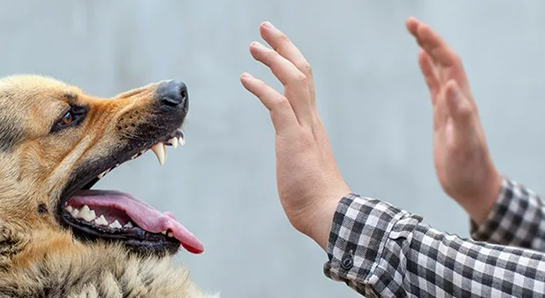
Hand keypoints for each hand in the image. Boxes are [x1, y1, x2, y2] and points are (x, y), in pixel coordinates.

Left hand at [240, 22, 349, 249]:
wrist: (330, 215)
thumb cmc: (316, 198)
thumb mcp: (303, 167)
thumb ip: (298, 155)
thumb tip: (294, 160)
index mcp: (313, 124)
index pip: (304, 83)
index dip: (290, 61)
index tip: (276, 48)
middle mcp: (311, 120)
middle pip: (302, 71)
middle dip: (284, 46)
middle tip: (265, 28)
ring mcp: (304, 128)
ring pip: (294, 79)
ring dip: (273, 58)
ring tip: (254, 45)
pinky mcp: (293, 139)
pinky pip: (277, 104)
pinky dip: (261, 87)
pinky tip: (245, 78)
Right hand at [406, 18, 501, 223]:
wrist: (472, 185)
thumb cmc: (469, 168)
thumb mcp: (464, 143)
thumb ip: (460, 114)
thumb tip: (451, 84)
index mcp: (462, 101)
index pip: (449, 63)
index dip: (434, 43)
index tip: (417, 28)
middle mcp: (458, 98)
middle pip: (444, 60)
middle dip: (428, 39)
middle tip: (409, 22)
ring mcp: (450, 106)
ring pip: (439, 69)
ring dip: (428, 49)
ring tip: (414, 32)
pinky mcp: (442, 116)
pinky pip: (433, 86)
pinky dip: (427, 70)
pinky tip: (420, 60)